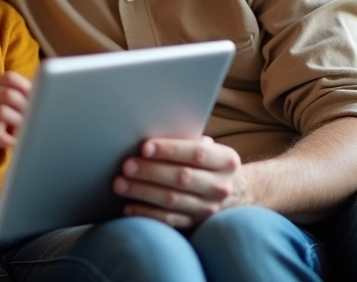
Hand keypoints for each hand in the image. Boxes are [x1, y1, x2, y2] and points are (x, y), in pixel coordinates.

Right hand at [0, 72, 31, 164]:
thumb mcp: (4, 105)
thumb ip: (20, 96)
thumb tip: (46, 94)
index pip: (10, 78)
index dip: (27, 87)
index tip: (39, 99)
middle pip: (8, 95)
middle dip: (26, 106)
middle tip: (37, 117)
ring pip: (1, 111)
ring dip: (19, 121)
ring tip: (29, 129)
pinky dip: (9, 138)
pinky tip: (17, 142)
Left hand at [113, 136, 242, 228]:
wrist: (236, 192)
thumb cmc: (209, 162)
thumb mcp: (208, 149)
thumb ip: (187, 140)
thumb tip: (152, 132)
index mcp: (226, 161)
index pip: (197, 153)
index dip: (169, 150)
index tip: (144, 147)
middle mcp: (221, 186)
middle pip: (182, 178)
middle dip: (151, 171)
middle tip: (126, 165)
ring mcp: (209, 209)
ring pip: (172, 200)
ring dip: (143, 192)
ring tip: (120, 184)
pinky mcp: (197, 225)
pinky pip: (169, 220)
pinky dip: (146, 214)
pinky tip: (128, 207)